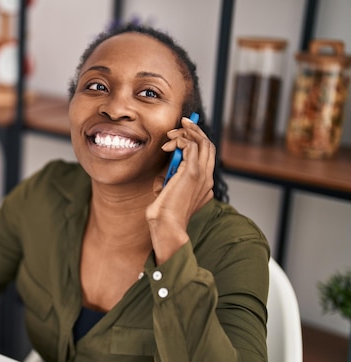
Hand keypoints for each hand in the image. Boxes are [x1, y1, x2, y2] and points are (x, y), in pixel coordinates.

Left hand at [147, 116, 215, 262]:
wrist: (167, 227)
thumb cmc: (164, 216)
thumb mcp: (169, 196)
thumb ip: (171, 184)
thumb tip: (164, 177)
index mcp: (205, 184)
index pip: (207, 155)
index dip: (198, 139)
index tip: (184, 131)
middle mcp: (207, 178)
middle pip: (208, 144)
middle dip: (195, 130)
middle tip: (181, 122)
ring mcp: (202, 175)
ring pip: (203, 142)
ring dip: (187, 132)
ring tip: (171, 133)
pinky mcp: (192, 173)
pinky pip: (191, 146)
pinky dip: (180, 140)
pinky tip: (167, 147)